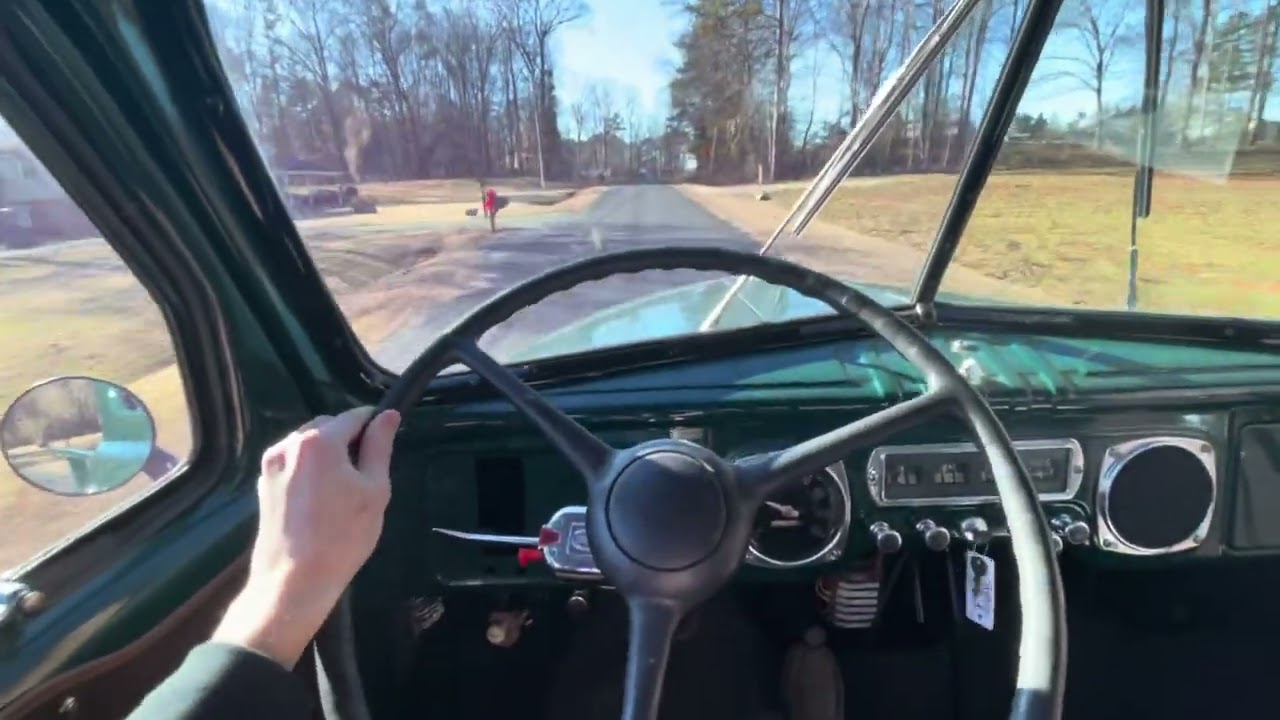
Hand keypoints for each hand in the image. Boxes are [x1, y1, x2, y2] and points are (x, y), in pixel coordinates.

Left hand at [213, 406, 400, 667]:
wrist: (293, 581)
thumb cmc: (342, 537)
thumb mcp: (374, 490)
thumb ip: (380, 447)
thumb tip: (388, 416)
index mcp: (319, 441)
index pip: (355, 416)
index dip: (375, 426)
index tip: (386, 444)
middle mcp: (289, 444)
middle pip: (328, 426)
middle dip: (349, 441)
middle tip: (366, 476)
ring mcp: (271, 464)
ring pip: (308, 445)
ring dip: (328, 455)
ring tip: (342, 492)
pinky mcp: (262, 484)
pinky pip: (293, 464)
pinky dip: (310, 471)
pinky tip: (320, 502)